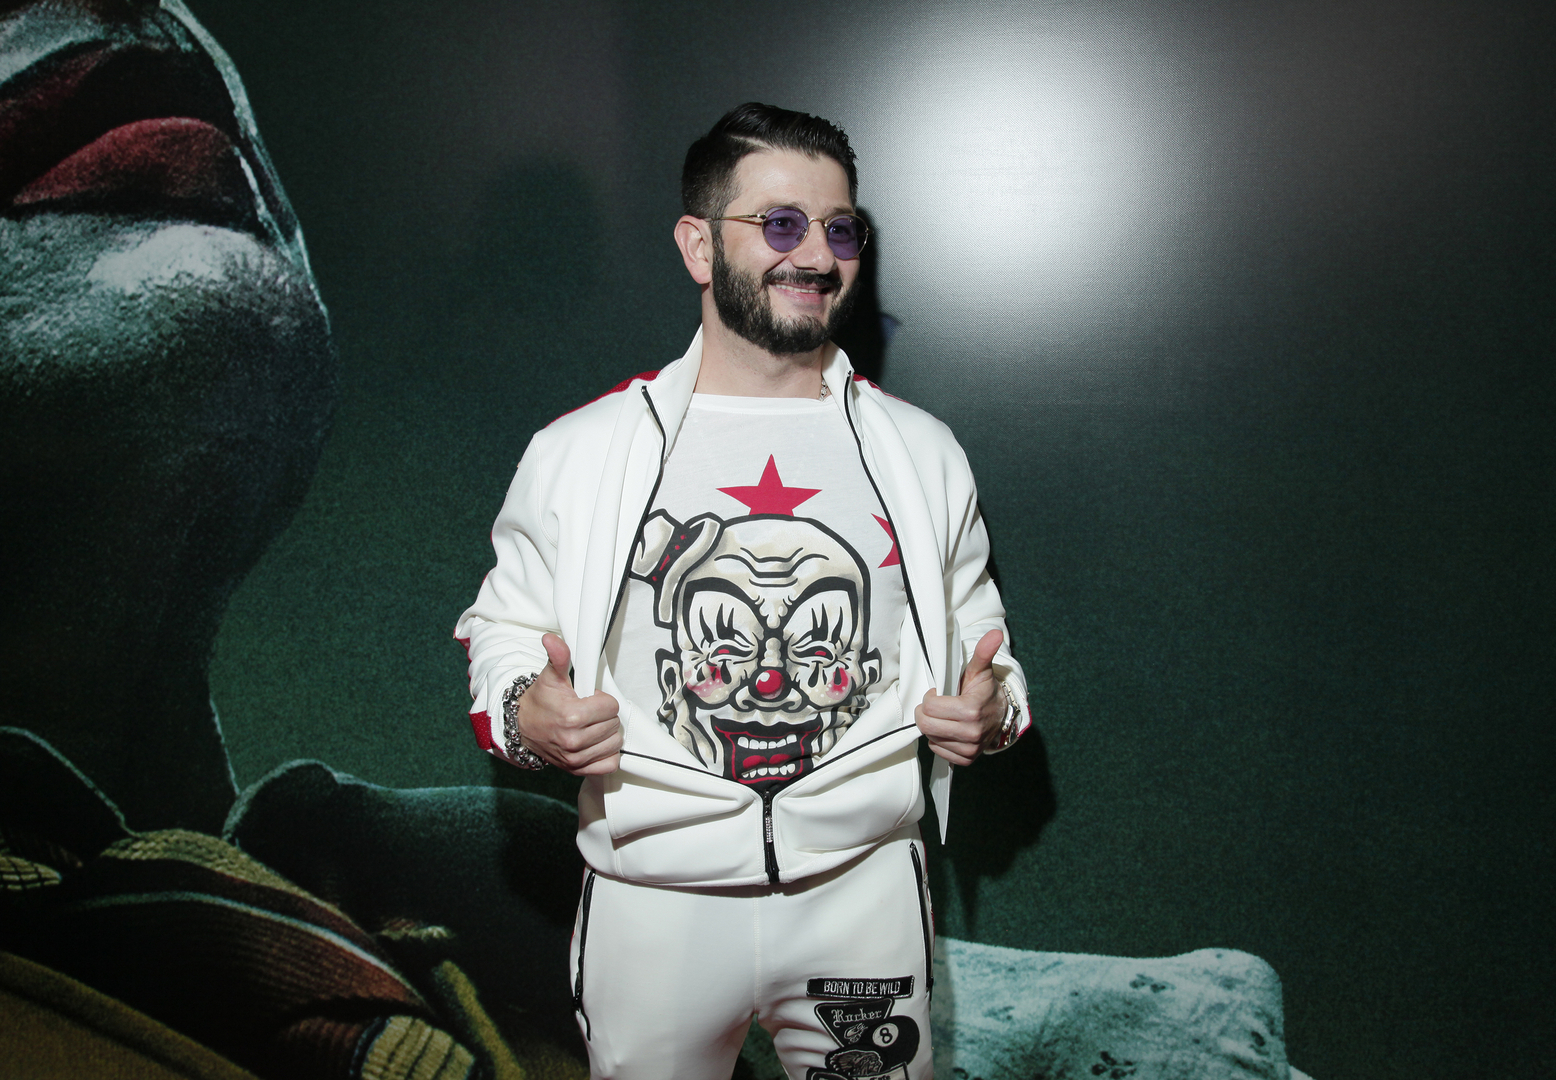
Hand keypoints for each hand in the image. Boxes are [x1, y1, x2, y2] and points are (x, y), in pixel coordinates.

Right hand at [513, 633, 621, 774]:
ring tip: (590, 727)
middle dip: (604, 716)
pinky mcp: (578, 770)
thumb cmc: (540, 702)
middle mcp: (574, 740)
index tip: (590, 700)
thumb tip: (552, 640)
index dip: (603, 701)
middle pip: (614, 725)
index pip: (611, 707)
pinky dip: (606, 754)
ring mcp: (576, 758)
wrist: (523, 727)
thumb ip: (558, 657)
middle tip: (588, 713)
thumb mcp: (550, 677)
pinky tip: (594, 743)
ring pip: (614, 743)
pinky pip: (609, 763)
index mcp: (571, 716)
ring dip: (606, 734)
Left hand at [914, 629, 1005, 765]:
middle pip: (926, 724)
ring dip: (933, 726)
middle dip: (926, 712)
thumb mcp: (980, 670)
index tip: (940, 693)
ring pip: (930, 737)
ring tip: (946, 716)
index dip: (931, 697)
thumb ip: (983, 652)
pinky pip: (938, 750)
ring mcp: (969, 749)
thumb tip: (995, 633)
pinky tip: (950, 729)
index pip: (930, 707)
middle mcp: (971, 733)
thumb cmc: (985, 692)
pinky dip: (939, 740)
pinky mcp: (966, 759)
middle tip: (936, 705)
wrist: (1001, 716)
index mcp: (971, 710)